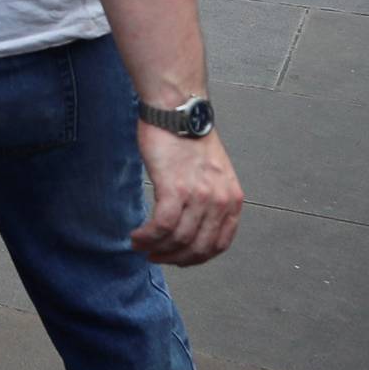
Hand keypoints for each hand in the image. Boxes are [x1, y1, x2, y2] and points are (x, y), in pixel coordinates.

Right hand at [130, 123, 243, 265]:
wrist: (177, 111)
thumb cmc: (188, 137)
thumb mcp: (212, 173)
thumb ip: (209, 198)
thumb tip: (193, 222)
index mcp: (232, 199)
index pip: (219, 244)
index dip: (196, 257)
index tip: (177, 258)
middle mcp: (220, 201)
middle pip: (198, 247)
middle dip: (174, 258)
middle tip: (154, 256)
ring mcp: (198, 196)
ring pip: (178, 239)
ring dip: (155, 248)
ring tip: (140, 245)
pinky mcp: (175, 188)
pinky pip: (162, 226)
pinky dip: (147, 236)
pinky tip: (136, 236)